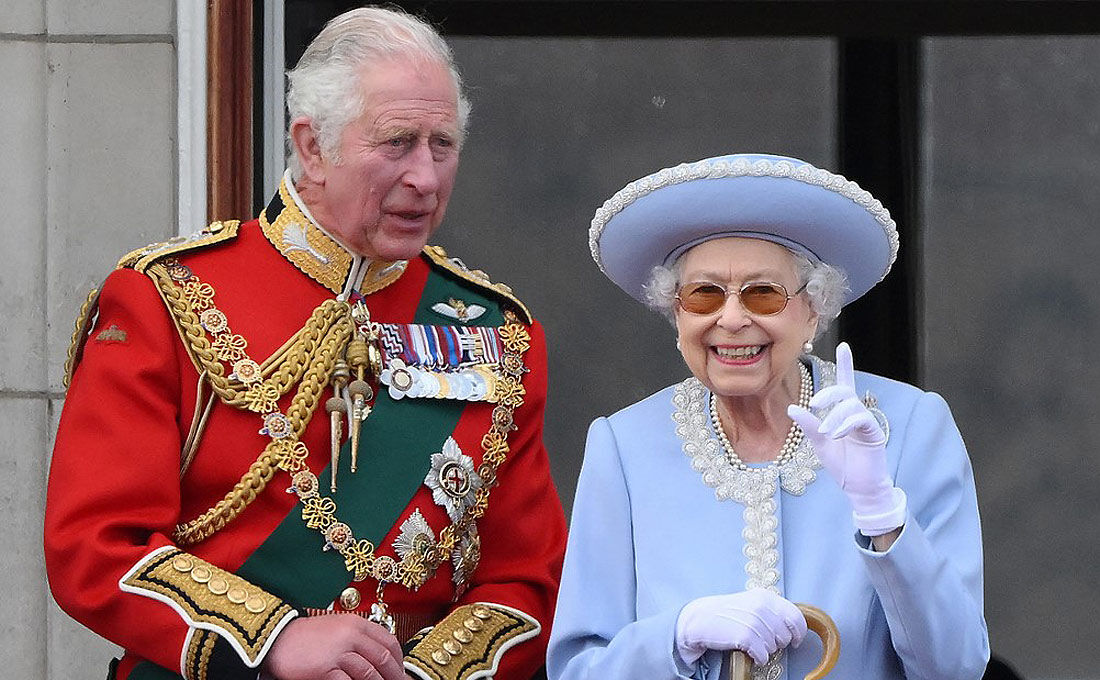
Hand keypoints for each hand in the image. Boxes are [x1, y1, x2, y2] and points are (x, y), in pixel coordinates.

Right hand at [262, 615, 406, 679]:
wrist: (276, 639)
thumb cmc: (306, 636)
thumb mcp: (337, 628)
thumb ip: (358, 638)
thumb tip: (379, 657)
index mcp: (356, 623)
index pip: (388, 641)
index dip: (399, 660)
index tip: (401, 672)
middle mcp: (350, 634)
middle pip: (382, 658)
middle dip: (394, 675)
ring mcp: (338, 651)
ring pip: (369, 673)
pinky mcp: (325, 668)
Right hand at [675, 589, 806, 665]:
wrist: (698, 619)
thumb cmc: (725, 614)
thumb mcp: (750, 604)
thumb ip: (771, 611)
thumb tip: (793, 626)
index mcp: (765, 596)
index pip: (796, 616)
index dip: (799, 632)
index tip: (796, 640)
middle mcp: (762, 607)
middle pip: (786, 635)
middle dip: (778, 642)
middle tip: (764, 641)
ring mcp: (754, 621)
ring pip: (775, 647)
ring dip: (765, 650)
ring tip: (751, 643)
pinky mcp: (745, 636)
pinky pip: (763, 655)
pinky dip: (758, 658)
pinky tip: (749, 652)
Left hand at [787, 342, 905, 535]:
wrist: (859, 489)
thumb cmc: (842, 465)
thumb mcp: (819, 443)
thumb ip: (809, 425)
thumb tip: (792, 407)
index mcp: (843, 413)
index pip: (844, 384)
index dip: (845, 364)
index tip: (844, 345)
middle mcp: (856, 413)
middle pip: (844, 390)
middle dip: (828, 393)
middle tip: (815, 404)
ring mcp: (866, 422)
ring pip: (851, 405)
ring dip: (834, 416)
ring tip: (826, 433)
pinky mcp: (873, 433)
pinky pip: (861, 419)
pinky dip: (846, 424)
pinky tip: (837, 434)